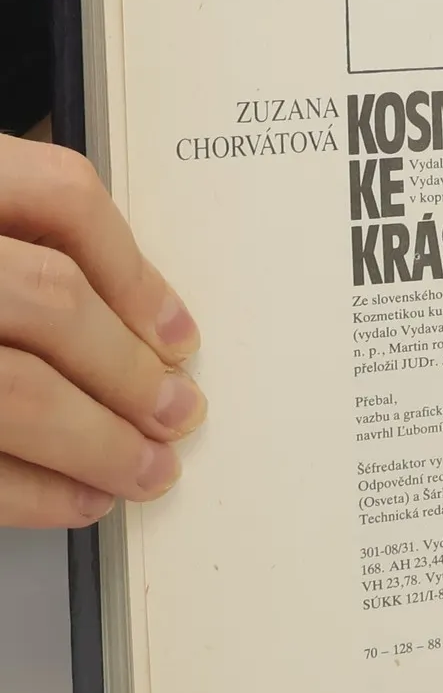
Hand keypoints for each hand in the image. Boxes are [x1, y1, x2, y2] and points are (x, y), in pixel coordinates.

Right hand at [0, 135, 203, 527]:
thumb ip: (9, 239)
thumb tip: (131, 317)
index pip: (55, 194)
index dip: (133, 269)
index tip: (176, 330)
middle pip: (47, 300)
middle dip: (128, 370)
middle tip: (176, 411)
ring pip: (15, 390)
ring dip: (98, 441)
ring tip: (143, 468)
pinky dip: (32, 490)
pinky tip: (75, 498)